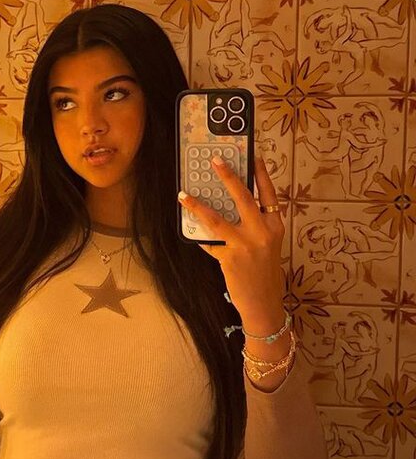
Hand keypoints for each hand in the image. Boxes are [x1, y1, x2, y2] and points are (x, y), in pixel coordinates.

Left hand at [179, 155, 285, 331]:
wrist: (264, 303)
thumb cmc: (265, 273)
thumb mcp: (268, 245)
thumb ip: (256, 225)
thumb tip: (233, 206)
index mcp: (275, 226)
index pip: (268, 194)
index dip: (261, 173)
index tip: (254, 155)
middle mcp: (262, 232)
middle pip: (244, 197)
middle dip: (228, 176)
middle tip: (215, 160)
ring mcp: (245, 244)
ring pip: (217, 218)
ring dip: (197, 205)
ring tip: (183, 194)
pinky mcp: (229, 257)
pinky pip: (209, 242)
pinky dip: (200, 236)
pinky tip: (190, 228)